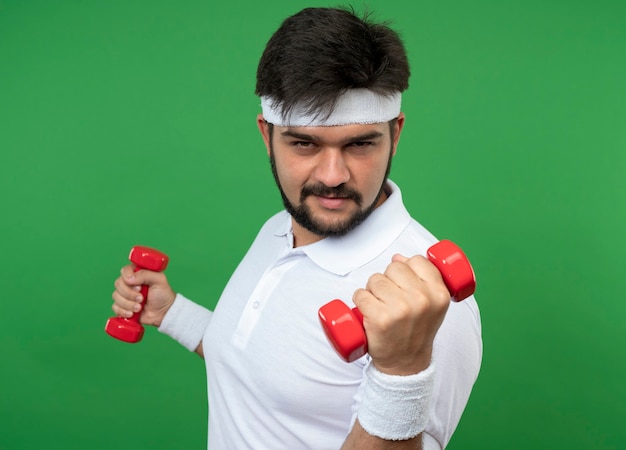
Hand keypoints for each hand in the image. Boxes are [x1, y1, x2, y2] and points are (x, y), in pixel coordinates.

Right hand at [111, 264, 175, 327]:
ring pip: (116, 296)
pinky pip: (115, 307)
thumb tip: (129, 278)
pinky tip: (132, 313)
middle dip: (130, 294)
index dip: (127, 277)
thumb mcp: (159, 280)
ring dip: (128, 304)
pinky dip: (123, 311)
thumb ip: (145, 274)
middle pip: (118, 284)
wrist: (163, 313)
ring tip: (140, 307)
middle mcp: (130, 283)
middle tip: (142, 298)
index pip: (125, 270)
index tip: (137, 286)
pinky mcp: (123, 306)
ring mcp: (125, 295)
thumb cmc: (163, 294)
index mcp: (138, 273)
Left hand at [352, 254, 450, 374]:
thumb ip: (423, 278)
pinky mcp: (380, 318)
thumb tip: (398, 257)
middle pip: (393, 267)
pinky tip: (366, 312)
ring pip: (375, 279)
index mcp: (439, 293)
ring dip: (372, 290)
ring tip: (380, 307)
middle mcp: (422, 300)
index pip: (416, 261)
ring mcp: (401, 309)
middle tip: (391, 300)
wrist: (405, 363)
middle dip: (388, 279)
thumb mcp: (433, 304)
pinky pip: (360, 294)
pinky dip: (359, 301)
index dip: (407, 270)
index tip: (405, 285)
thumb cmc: (416, 330)